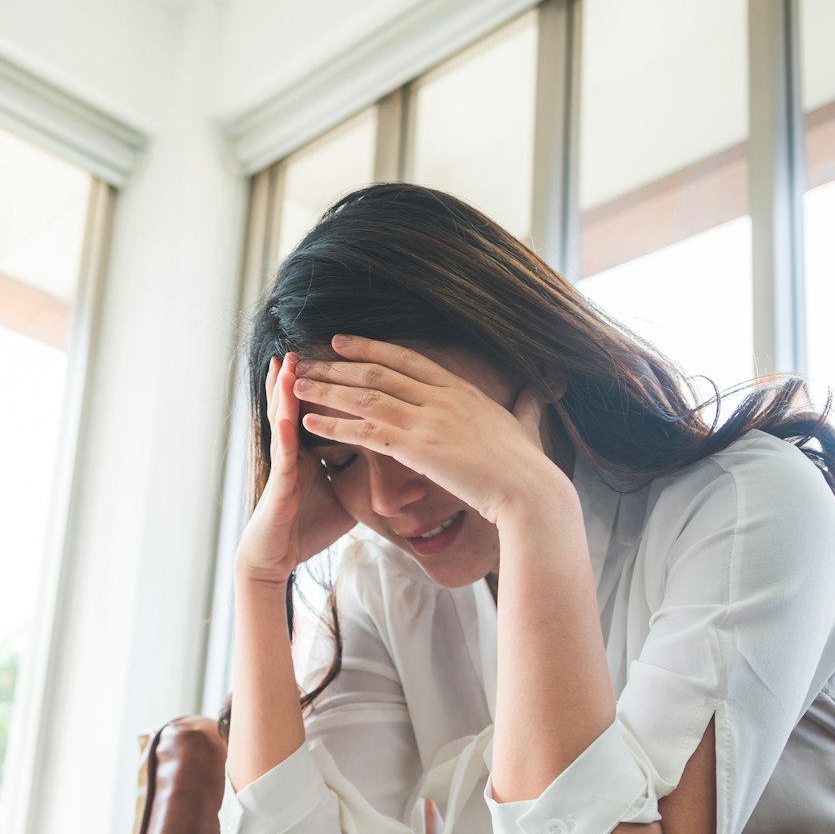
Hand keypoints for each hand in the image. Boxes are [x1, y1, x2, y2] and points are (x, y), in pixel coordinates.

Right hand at [235, 351, 356, 586]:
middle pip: (299, 403)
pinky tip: (288, 409)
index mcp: (311, 448)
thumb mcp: (348, 497)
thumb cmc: (308, 527)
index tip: (342, 355)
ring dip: (285, 389)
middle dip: (306, 374)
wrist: (278, 557)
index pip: (323, 407)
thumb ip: (369, 477)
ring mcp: (282, 463)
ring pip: (284, 417)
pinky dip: (285, 427)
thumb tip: (406, 470)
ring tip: (288, 362)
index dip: (332, 382)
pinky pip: (282, 451)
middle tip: (309, 344)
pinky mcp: (278, 482)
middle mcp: (293, 450)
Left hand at [291, 334, 564, 525]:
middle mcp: (441, 397)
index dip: (370, 348)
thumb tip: (537, 392)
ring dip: (328, 390)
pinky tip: (310, 423)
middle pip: (377, 373)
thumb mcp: (527, 425)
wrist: (531, 492)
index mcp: (461, 388)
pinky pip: (366, 433)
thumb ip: (526, 404)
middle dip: (336, 366)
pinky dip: (336, 426)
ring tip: (297, 386)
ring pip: (366, 397)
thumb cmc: (529, 466)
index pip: (406, 359)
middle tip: (304, 361)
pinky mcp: (418, 448)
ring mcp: (429, 420)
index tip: (340, 341)